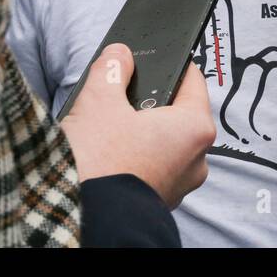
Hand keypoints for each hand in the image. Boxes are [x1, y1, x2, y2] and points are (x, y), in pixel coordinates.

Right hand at [60, 43, 215, 209]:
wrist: (80, 222)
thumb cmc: (97, 163)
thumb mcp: (99, 100)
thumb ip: (113, 68)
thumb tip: (119, 54)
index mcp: (195, 128)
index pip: (192, 81)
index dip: (169, 64)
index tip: (150, 58)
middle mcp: (196, 159)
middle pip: (176, 112)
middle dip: (148, 99)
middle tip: (120, 92)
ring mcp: (178, 184)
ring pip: (162, 141)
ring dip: (138, 130)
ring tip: (107, 124)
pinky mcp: (157, 200)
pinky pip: (152, 166)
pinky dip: (134, 156)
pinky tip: (107, 152)